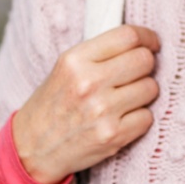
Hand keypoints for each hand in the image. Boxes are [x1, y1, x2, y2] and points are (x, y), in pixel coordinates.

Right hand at [12, 25, 160, 183]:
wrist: (33, 147)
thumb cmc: (53, 104)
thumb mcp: (65, 68)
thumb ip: (100, 53)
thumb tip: (142, 43)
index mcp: (75, 60)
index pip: (128, 36)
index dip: (147, 37)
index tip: (152, 43)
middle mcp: (89, 83)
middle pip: (144, 60)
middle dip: (146, 65)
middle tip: (136, 73)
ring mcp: (103, 111)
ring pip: (151, 88)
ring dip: (143, 92)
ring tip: (124, 98)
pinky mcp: (113, 136)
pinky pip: (148, 117)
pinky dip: (140, 117)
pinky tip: (122, 118)